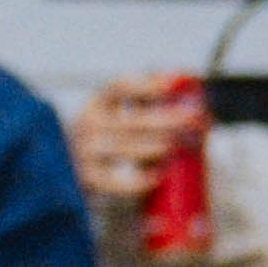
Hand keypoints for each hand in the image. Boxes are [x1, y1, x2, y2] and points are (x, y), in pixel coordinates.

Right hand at [71, 80, 200, 220]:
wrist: (74, 173)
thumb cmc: (112, 142)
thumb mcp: (121, 119)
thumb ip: (150, 106)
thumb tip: (192, 94)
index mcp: (98, 103)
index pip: (120, 87)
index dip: (147, 86)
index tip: (172, 86)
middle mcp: (87, 123)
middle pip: (131, 120)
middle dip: (167, 119)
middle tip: (193, 121)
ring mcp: (84, 151)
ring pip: (127, 148)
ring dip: (157, 147)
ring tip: (178, 147)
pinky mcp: (87, 178)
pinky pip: (116, 181)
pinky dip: (140, 179)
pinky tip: (158, 175)